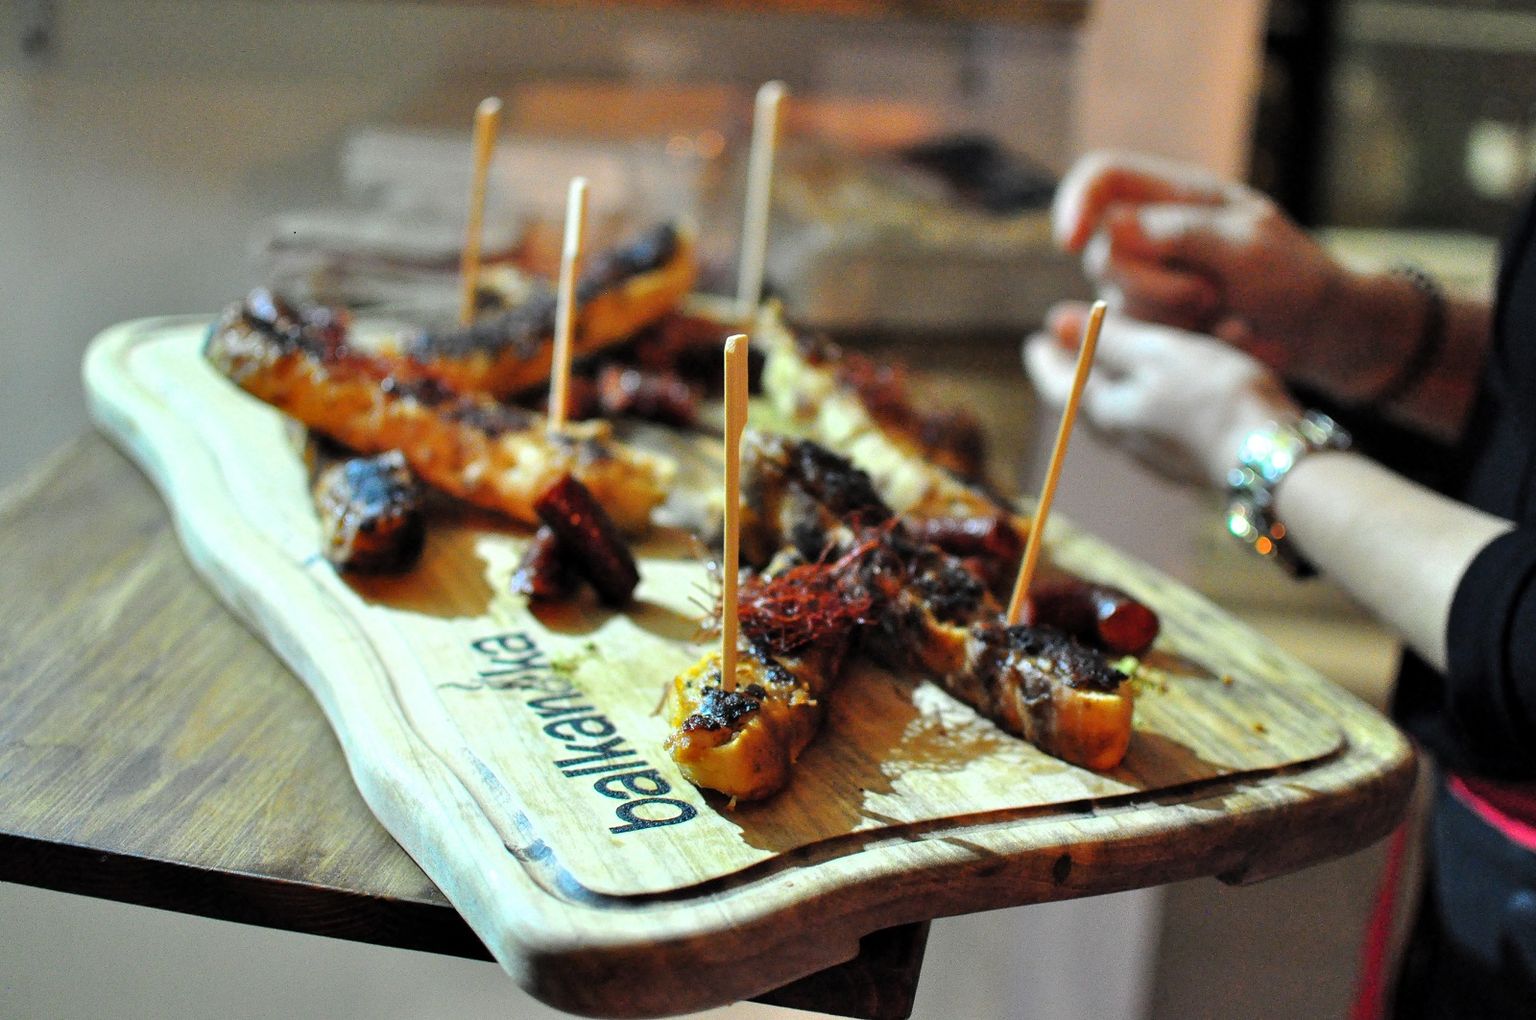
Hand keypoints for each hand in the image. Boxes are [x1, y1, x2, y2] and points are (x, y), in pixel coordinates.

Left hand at [1024, 303, 1299, 489]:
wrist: (1271, 456)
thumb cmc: (1213, 396)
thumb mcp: (1157, 352)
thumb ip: (1107, 339)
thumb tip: (1057, 323)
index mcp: (1106, 413)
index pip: (1060, 387)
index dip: (1046, 361)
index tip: (1036, 340)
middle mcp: (1124, 440)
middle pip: (1087, 401)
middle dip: (1077, 371)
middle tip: (1068, 346)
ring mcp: (1156, 454)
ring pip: (1123, 410)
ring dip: (1114, 380)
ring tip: (1117, 356)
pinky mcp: (1187, 458)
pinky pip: (1155, 418)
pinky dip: (1150, 393)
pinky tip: (1168, 380)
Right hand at [1053, 152, 1368, 395]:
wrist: (1319, 331)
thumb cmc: (1295, 277)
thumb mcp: (1247, 246)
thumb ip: (1180, 233)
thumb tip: (1110, 228)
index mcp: (1176, 194)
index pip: (1102, 177)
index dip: (1076, 201)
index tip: (1070, 241)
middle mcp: (1151, 231)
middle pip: (1103, 252)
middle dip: (1152, 285)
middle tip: (1210, 294)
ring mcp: (1148, 276)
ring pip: (1115, 301)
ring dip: (1169, 315)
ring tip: (1222, 311)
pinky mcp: (1152, 318)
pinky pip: (1133, 334)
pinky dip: (1175, 338)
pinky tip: (1218, 330)